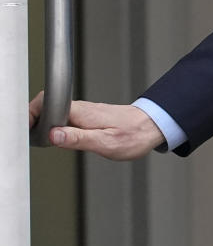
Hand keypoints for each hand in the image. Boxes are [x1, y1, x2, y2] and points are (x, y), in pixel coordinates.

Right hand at [29, 91, 165, 159]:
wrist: (154, 126)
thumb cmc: (133, 136)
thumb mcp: (105, 143)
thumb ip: (78, 138)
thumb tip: (53, 134)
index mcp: (81, 113)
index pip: (47, 103)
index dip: (31, 114)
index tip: (25, 128)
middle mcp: (82, 109)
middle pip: (47, 107)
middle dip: (33, 119)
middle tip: (28, 135)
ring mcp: (86, 112)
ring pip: (56, 113)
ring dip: (43, 122)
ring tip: (36, 137)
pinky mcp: (90, 117)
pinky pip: (66, 117)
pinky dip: (56, 125)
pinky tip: (55, 136)